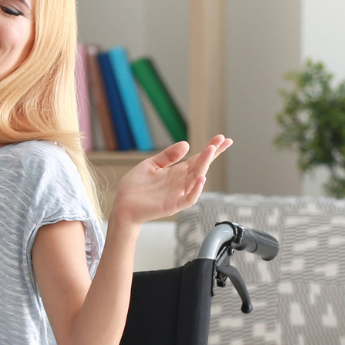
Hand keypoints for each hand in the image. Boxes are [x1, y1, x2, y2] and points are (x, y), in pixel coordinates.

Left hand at [110, 137, 232, 226]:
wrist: (122, 206)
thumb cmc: (135, 187)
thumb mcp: (150, 165)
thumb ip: (167, 156)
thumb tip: (186, 144)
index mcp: (176, 172)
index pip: (198, 159)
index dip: (210, 149)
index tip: (222, 138)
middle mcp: (181, 182)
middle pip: (201, 166)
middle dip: (212, 154)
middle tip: (221, 141)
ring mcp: (178, 194)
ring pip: (197, 179)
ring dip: (204, 165)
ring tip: (211, 151)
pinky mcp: (173, 205)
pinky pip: (189, 198)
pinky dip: (196, 189)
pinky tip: (201, 178)